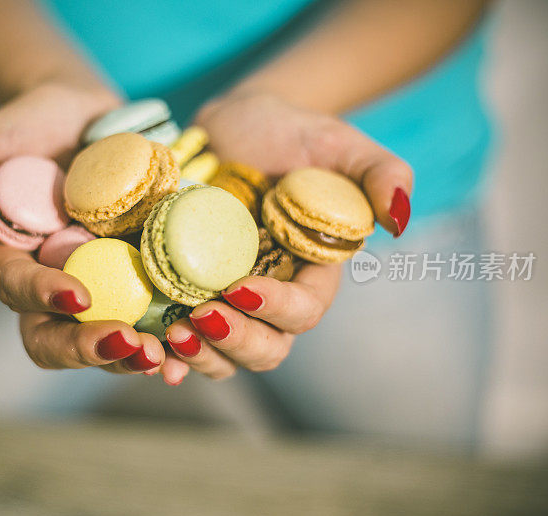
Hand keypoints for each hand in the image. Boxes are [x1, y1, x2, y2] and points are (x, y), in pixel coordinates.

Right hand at [0, 81, 166, 373]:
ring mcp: (99, 284)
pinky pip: (152, 316)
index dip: (44, 299)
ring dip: (136, 354)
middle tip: (133, 346)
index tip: (79, 295)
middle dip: (92, 349)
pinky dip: (170, 336)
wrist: (85, 115)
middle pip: (59, 338)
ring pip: (107, 338)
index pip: (18, 293)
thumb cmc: (29, 126)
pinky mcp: (138, 275)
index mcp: (11, 263)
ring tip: (169, 355)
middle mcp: (52, 284)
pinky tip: (193, 345)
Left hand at [159, 90, 412, 383]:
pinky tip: (148, 349)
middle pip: (266, 348)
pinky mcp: (187, 292)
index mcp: (311, 274)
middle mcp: (271, 297)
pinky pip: (184, 338)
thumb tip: (398, 221)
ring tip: (170, 333)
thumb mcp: (338, 142)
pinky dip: (169, 353)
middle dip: (235, 342)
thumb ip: (382, 172)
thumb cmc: (290, 132)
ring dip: (200, 355)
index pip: (303, 312)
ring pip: (224, 356)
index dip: (276, 310)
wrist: (231, 127)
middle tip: (199, 317)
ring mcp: (227, 300)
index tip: (241, 286)